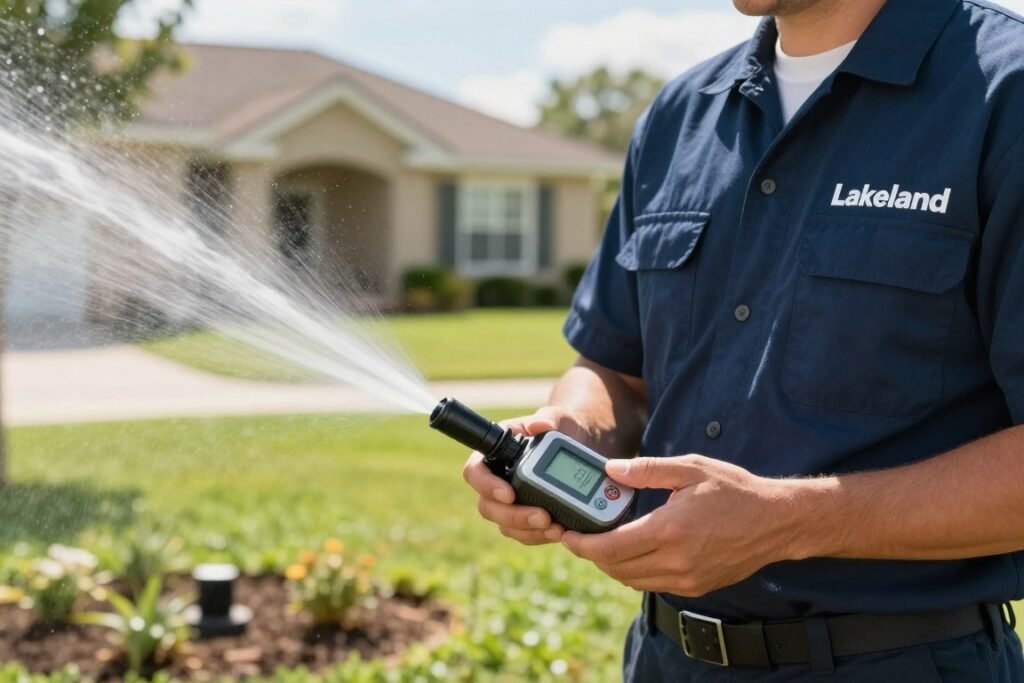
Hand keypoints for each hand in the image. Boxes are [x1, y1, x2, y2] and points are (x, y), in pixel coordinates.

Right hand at [462, 407, 586, 545]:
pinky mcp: (525, 518)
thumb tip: (541, 425)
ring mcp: (509, 503)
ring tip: (556, 528)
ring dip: (529, 530)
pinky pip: (524, 534)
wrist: (581, 447)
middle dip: (514, 516)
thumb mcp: (558, 418)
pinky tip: (560, 532)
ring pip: (506, 525)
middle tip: (543, 517)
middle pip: (488, 506)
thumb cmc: (561, 428)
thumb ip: (549, 418)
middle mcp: (496, 480)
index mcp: (495, 454)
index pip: (475, 472)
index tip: (509, 494)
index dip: (486, 486)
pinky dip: (540, 536)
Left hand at [561, 455, 802, 595]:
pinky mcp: (696, 587)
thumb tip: (609, 470)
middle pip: (615, 568)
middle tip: (577, 536)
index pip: (610, 547)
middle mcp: (676, 561)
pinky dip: (634, 571)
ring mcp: (687, 579)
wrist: (777, 521)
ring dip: (611, 565)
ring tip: (600, 541)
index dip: (582, 544)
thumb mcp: (690, 468)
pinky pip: (652, 584)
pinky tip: (632, 550)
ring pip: (631, 580)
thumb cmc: (734, 490)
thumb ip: (646, 469)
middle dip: (591, 554)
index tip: (566, 534)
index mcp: (670, 530)